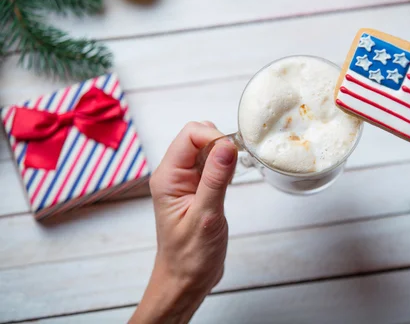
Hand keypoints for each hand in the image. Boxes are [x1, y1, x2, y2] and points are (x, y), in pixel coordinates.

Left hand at [130, 122, 237, 323]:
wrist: (185, 281)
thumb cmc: (190, 257)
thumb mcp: (206, 217)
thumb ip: (215, 179)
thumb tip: (227, 145)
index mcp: (167, 178)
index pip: (189, 135)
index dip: (213, 136)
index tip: (233, 151)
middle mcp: (174, 175)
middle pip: (197, 137)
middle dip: (220, 142)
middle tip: (236, 163)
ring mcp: (185, 181)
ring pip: (206, 149)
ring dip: (223, 154)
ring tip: (234, 174)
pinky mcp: (198, 189)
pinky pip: (212, 165)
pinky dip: (225, 166)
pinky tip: (231, 180)